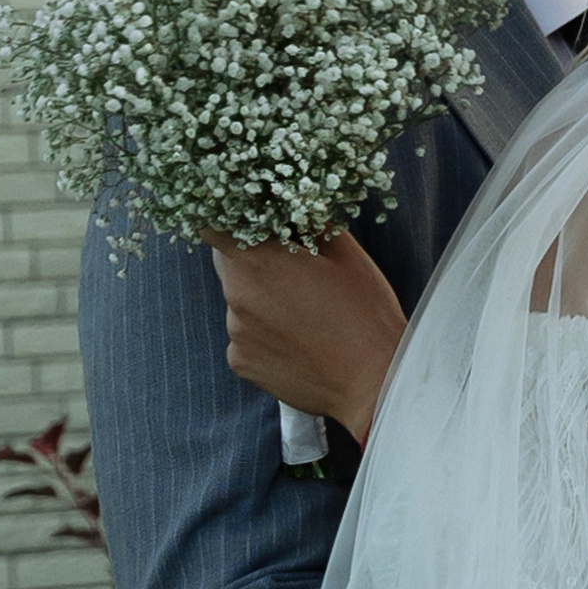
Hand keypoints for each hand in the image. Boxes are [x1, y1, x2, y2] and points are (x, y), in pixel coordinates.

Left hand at [208, 230, 408, 445]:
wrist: (373, 381)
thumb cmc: (364, 313)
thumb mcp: (345, 252)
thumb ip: (308, 222)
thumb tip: (292, 206)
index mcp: (257, 263)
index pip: (214, 227)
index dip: (228, 219)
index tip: (247, 220)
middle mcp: (236, 298)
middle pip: (228, 263)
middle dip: (252, 257)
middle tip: (292, 266)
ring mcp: (236, 335)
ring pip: (239, 301)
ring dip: (261, 298)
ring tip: (304, 311)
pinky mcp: (241, 364)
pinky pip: (245, 336)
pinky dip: (264, 332)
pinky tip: (298, 339)